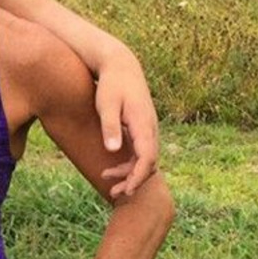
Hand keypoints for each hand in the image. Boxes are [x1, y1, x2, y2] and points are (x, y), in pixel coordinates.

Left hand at [94, 52, 158, 196]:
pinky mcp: (143, 127)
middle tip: (113, 192)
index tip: (126, 190)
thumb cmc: (111, 84)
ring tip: (109, 182)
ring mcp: (149, 128)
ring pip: (146, 158)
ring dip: (131, 173)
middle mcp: (151, 129)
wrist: (121, 66)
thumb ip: (110, 126)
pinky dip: (132, 163)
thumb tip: (112, 150)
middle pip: (148, 163)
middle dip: (133, 180)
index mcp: (143, 124)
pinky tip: (115, 167)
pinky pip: (142, 151)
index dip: (138, 176)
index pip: (147, 158)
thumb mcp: (106, 103)